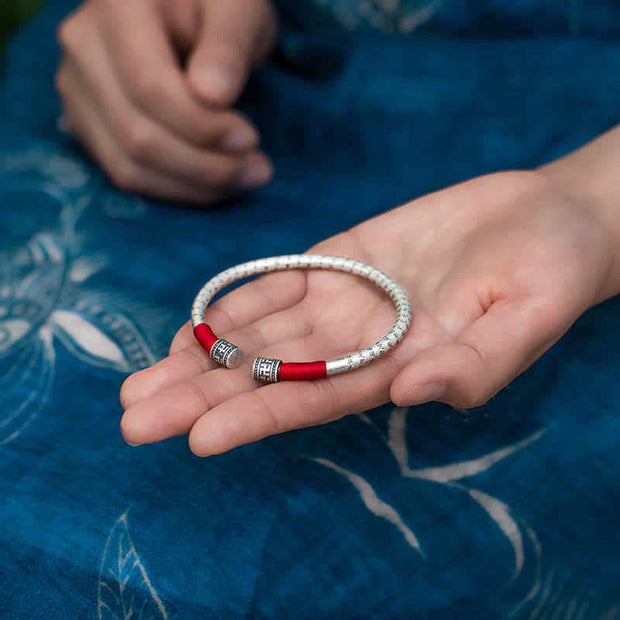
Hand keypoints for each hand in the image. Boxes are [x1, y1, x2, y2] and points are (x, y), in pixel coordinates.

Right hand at [56, 0, 275, 202]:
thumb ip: (227, 45)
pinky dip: (174, 189)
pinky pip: (125, 174)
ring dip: (193, 186)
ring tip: (245, 178)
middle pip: (137, 136)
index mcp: (116, 6)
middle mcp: (82, 47)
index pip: (150, 88)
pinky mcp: (86, 122)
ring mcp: (77, 89)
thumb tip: (212, 96)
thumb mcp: (238, 9)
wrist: (186, 7)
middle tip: (258, 170)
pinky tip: (214, 184)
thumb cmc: (218, 3)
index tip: (251, 139)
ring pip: (128, 166)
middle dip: (205, 167)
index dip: (202, 127)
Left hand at [119, 170, 613, 453]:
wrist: (546, 217)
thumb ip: (477, 364)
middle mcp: (362, 340)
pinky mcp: (342, 257)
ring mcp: (346, 298)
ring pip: (261, 333)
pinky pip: (277, 284)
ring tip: (139, 380)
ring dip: (200, 355)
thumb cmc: (550, 270)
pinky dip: (233, 305)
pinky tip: (189, 329)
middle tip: (134, 419)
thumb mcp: (529, 316)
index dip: (257, 418)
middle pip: (269, 373)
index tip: (197, 439)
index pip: (315, 399)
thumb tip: (414, 395)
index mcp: (400, 366)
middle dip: (202, 395)